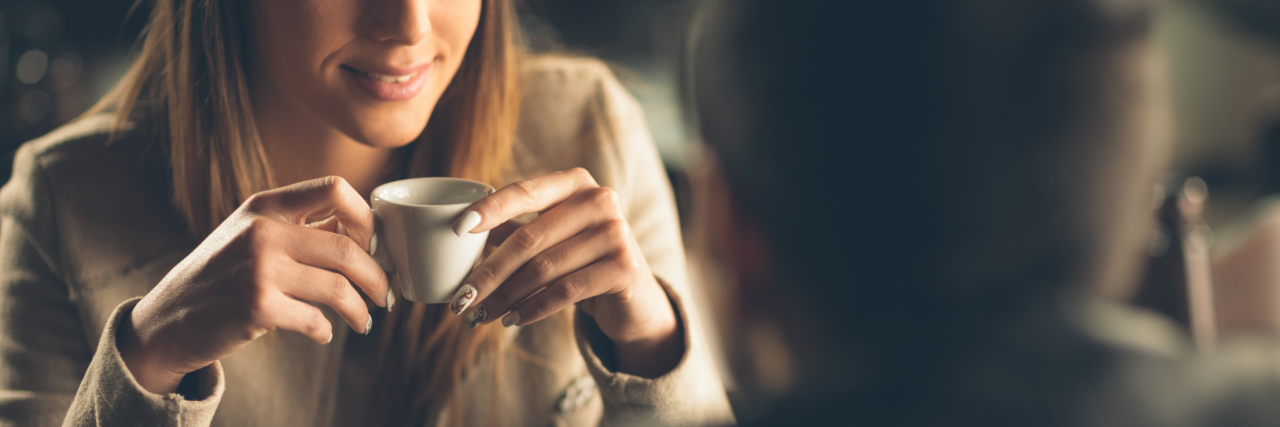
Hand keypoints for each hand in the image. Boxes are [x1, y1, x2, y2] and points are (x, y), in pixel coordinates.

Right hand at [118, 177, 390, 394]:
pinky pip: (316, 320)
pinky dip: (326, 331)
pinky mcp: (257, 307)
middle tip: (384, 294)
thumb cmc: (221, 276)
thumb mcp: (251, 234)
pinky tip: (323, 333)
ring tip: (365, 320)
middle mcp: (263, 230)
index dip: (365, 217)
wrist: (167, 320)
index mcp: (266, 205)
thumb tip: (367, 235)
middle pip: (349, 248)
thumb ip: (299, 228)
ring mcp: (259, 269)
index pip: (336, 188)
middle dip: (377, 277)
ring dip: (361, 310)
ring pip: (340, 288)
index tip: (372, 244)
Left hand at [449, 168, 681, 376]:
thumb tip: (458, 230)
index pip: (525, 191)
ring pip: (543, 269)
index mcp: (576, 183)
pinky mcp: (623, 268)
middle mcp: (600, 200)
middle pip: (529, 239)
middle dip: (488, 273)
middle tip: (460, 299)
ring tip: (480, 315)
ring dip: (505, 297)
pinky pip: (565, 291)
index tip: (456, 230)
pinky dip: (532, 308)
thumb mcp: (550, 238)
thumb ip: (514, 229)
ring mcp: (615, 233)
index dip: (489, 210)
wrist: (634, 297)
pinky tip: (512, 320)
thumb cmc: (582, 260)